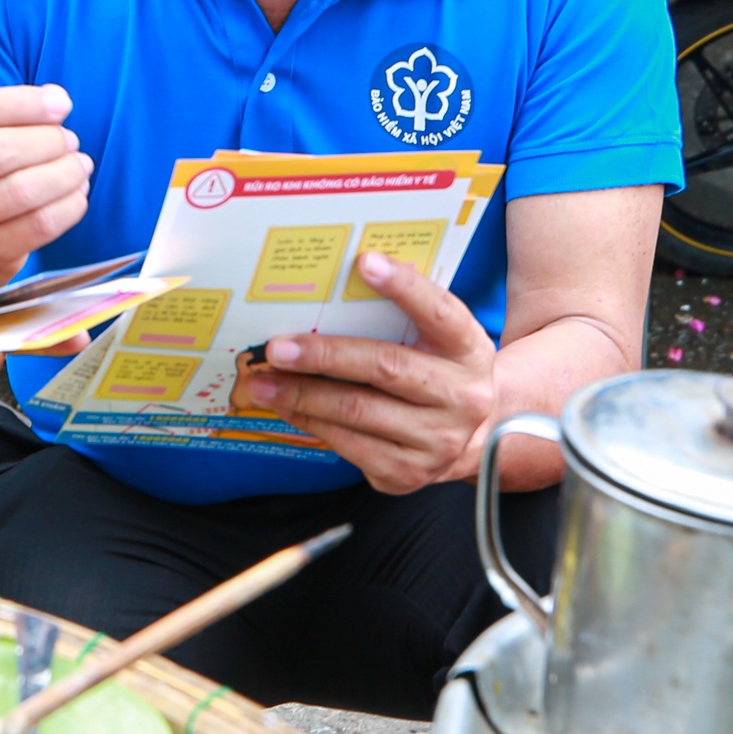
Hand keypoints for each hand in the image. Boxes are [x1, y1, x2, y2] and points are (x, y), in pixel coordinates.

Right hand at [0, 85, 93, 289]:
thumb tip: (56, 101)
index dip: (23, 103)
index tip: (60, 103)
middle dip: (46, 140)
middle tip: (68, 140)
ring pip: (22, 190)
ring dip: (64, 171)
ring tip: (78, 164)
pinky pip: (39, 225)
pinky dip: (69, 205)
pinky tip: (76, 193)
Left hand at [236, 253, 499, 494]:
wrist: (470, 437)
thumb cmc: (437, 372)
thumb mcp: (440, 342)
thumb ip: (405, 316)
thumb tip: (337, 285)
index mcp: (469, 350)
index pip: (440, 312)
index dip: (405, 287)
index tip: (364, 262)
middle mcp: (461, 397)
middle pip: (385, 367)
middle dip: (324, 355)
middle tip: (277, 348)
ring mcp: (436, 440)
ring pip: (357, 411)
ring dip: (301, 394)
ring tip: (262, 380)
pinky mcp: (407, 471)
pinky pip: (348, 443)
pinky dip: (310, 421)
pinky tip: (285, 405)